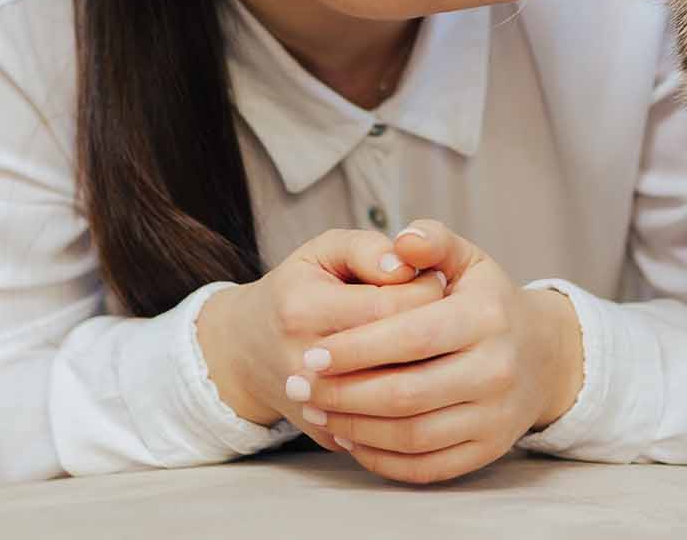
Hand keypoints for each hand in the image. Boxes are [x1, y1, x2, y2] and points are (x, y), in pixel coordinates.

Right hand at [196, 229, 447, 453]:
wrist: (247, 352)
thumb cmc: (297, 291)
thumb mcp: (322, 252)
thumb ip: (366, 248)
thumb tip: (405, 265)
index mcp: (303, 311)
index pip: (390, 307)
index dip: (425, 290)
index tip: (433, 279)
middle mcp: (305, 365)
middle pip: (398, 356)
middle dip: (433, 331)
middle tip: (439, 311)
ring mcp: (315, 408)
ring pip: (399, 400)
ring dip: (428, 369)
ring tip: (427, 341)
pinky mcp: (330, 437)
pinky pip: (388, 428)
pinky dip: (411, 406)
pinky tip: (410, 374)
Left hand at [289, 219, 584, 484]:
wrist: (544, 356)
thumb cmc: (488, 303)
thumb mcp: (468, 261)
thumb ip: (433, 241)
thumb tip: (402, 241)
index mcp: (487, 317)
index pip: (411, 337)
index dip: (356, 349)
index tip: (313, 354)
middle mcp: (497, 370)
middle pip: (405, 394)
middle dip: (343, 394)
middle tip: (301, 385)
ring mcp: (495, 417)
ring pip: (411, 436)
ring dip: (354, 427)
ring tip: (317, 409)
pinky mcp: (488, 451)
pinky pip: (425, 467)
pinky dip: (381, 459)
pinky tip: (350, 437)